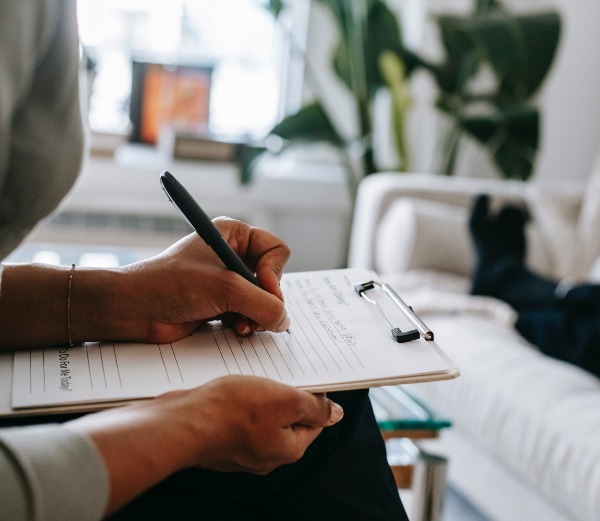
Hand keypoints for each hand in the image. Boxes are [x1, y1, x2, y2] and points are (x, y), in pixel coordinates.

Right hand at [66, 375, 343, 514]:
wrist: (181, 422)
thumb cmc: (232, 411)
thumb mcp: (285, 400)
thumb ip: (314, 407)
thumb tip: (335, 414)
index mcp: (288, 449)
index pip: (314, 422)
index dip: (314, 397)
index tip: (307, 378)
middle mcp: (266, 455)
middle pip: (287, 419)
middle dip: (285, 395)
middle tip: (277, 374)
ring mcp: (241, 450)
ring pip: (262, 417)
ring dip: (261, 396)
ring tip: (252, 379)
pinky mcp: (221, 441)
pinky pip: (239, 419)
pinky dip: (239, 403)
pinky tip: (232, 389)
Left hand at [70, 217, 291, 343]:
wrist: (133, 309)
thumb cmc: (170, 285)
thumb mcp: (224, 288)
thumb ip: (263, 304)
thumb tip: (284, 321)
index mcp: (234, 234)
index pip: (276, 251)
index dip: (274, 273)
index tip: (262, 289)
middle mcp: (233, 255)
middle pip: (272, 279)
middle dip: (265, 300)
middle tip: (252, 313)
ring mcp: (227, 281)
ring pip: (263, 300)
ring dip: (256, 315)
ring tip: (240, 325)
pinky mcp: (221, 303)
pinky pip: (249, 314)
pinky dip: (246, 324)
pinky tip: (233, 328)